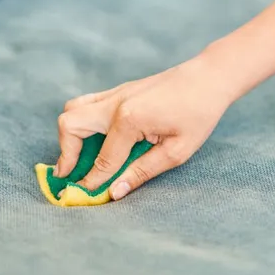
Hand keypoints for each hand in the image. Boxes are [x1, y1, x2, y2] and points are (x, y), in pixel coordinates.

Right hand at [55, 55, 236, 200]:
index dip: (92, 181)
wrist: (209, 77)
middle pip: (70, 125)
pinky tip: (95, 141)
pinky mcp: (119, 91)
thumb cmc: (199, 114)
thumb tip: (115, 192)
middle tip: (70, 175)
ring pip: (73, 110)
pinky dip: (82, 123)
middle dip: (66, 153)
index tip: (81, 196)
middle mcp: (115, 104)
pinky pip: (87, 104)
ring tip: (78, 158)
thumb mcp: (177, 151)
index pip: (102, 159)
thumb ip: (142, 171)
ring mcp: (115, 94)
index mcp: (128, 120)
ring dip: (70, 135)